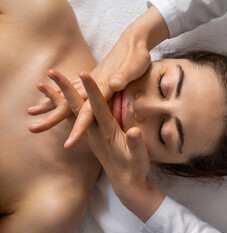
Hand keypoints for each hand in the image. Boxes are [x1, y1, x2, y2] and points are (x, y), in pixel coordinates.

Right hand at [28, 6, 167, 148]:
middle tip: (32, 129)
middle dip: (52, 118)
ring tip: (30, 111)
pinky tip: (51, 95)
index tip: (69, 144)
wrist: (134, 38)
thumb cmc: (138, 55)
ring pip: (67, 95)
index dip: (80, 128)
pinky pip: (73, 87)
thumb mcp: (134, 67)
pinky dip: (61, 92)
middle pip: (69, 105)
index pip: (88, 112)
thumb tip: (113, 84)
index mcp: (103, 87)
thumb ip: (122, 77)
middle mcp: (93, 84)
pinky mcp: (93, 76)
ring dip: (49, 104)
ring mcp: (91, 79)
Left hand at [43, 69, 163, 221]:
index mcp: (108, 131)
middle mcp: (94, 131)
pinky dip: (62, 108)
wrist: (125, 183)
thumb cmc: (135, 168)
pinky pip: (72, 120)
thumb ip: (136, 144)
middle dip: (64, 88)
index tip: (84, 73)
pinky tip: (55, 102)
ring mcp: (90, 134)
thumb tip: (134, 131)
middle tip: (52, 71)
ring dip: (56, 98)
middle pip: (77, 106)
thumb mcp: (140, 157)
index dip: (92, 89)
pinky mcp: (89, 137)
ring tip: (41, 85)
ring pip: (70, 113)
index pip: (97, 106)